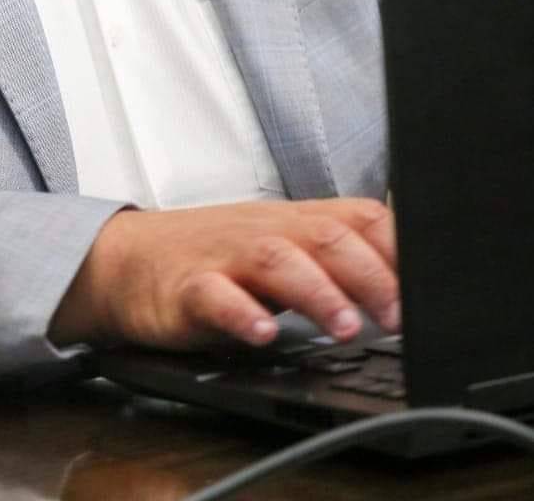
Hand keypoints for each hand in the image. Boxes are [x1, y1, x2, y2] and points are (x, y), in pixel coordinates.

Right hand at [50, 198, 397, 350]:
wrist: (126, 258)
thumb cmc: (212, 256)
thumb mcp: (278, 245)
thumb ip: (333, 254)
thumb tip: (405, 275)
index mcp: (292, 221)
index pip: (356, 217)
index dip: (395, 247)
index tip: (426, 284)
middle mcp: (263, 231)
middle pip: (323, 235)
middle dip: (367, 274)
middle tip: (397, 317)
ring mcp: (223, 256)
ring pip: (275, 259)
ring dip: (317, 292)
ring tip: (345, 328)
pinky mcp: (186, 288)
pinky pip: (213, 296)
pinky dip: (242, 315)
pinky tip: (263, 334)